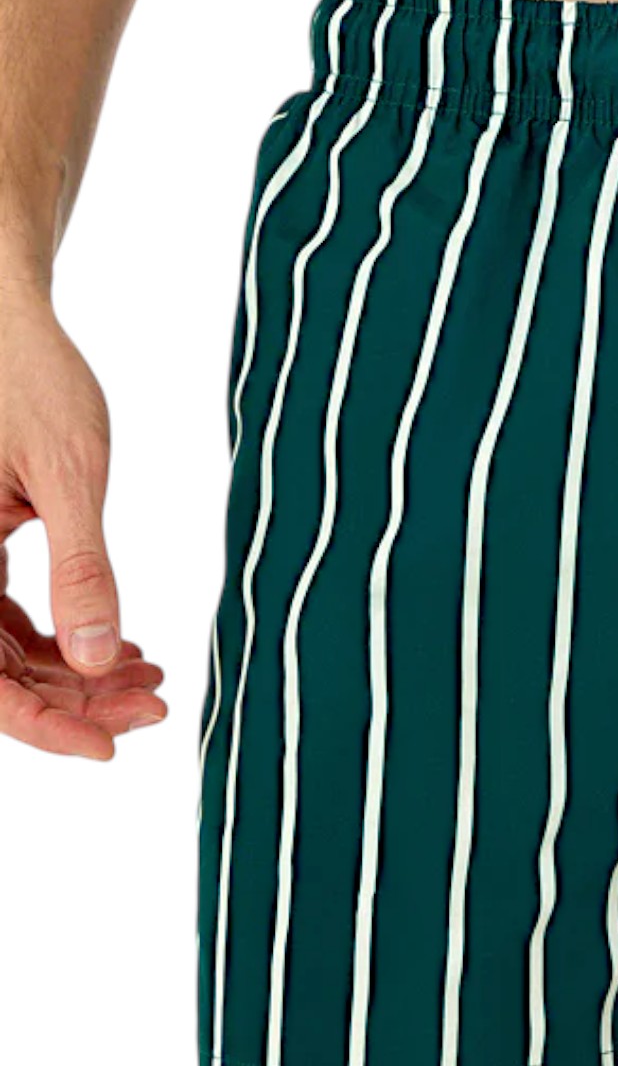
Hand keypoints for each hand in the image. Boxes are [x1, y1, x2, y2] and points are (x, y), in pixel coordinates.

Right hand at [0, 287, 165, 759]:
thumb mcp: (68, 473)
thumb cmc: (29, 377)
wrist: (5, 321)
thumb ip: (81, 569)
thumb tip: (96, 657)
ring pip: (6, 657)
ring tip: (150, 676)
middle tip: (155, 702)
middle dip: (77, 702)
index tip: (111, 744)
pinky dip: (66, 644)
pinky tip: (125, 647)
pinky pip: (11, 626)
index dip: (43, 726)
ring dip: (77, 678)